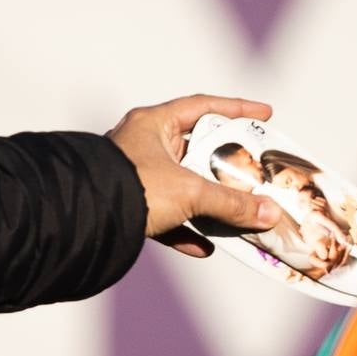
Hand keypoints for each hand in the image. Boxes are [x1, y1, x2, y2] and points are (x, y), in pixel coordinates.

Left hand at [105, 93, 281, 257]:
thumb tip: (270, 214)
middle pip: (195, 149)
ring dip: (209, 200)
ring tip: (237, 209)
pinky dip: (186, 232)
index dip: (236, 108)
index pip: (202, 107)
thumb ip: (231, 202)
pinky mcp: (130, 207)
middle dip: (225, 163)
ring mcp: (135, 177)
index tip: (264, 115)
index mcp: (152, 125)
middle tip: (254, 168)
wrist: (86, 222)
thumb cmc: (133, 188)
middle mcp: (142, 146)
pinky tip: (205, 248)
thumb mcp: (190, 191)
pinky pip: (166, 218)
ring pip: (182, 185)